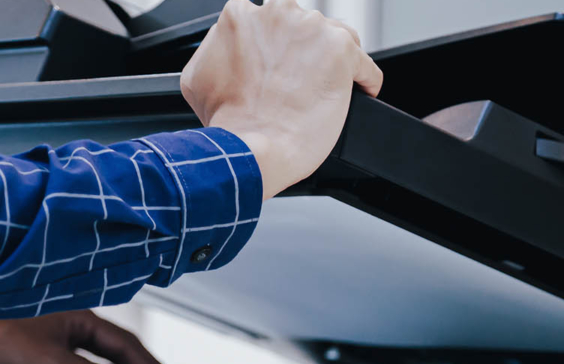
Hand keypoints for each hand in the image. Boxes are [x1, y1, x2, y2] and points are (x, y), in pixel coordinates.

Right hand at [180, 0, 382, 199]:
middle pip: (304, 25)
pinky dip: (365, 80)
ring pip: (337, 37)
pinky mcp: (342, 52)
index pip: (271, 21)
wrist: (251, 149)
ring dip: (334, 61)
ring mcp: (313, 30)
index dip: (277, 45)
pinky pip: (365, 66)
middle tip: (300, 81)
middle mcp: (279, 14)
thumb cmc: (228, 121)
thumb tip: (229, 51)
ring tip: (328, 87)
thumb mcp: (197, 77)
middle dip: (305, 50)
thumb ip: (216, 50)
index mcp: (241, 16)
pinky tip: (358, 93)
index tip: (279, 65)